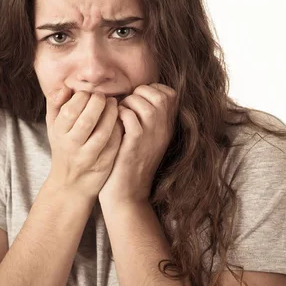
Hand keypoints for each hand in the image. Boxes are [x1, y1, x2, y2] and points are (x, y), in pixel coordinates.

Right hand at [45, 85, 123, 199]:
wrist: (70, 184)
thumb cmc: (63, 147)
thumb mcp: (53, 127)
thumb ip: (55, 104)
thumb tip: (65, 86)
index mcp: (59, 133)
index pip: (70, 110)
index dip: (83, 97)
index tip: (90, 93)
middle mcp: (71, 146)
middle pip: (87, 120)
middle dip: (99, 103)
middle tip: (104, 97)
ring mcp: (88, 157)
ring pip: (103, 132)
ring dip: (112, 114)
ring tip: (114, 105)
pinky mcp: (103, 165)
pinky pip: (114, 144)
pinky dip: (119, 129)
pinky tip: (121, 120)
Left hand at [98, 83, 177, 205]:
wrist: (126, 194)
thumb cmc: (128, 162)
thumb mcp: (144, 137)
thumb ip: (144, 117)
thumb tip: (133, 94)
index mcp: (167, 127)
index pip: (169, 94)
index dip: (151, 90)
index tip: (136, 101)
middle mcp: (163, 130)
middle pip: (161, 96)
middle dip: (140, 94)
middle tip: (127, 107)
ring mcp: (151, 138)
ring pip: (146, 104)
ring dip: (128, 104)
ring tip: (120, 115)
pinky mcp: (135, 145)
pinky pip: (130, 118)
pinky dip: (120, 115)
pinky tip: (115, 124)